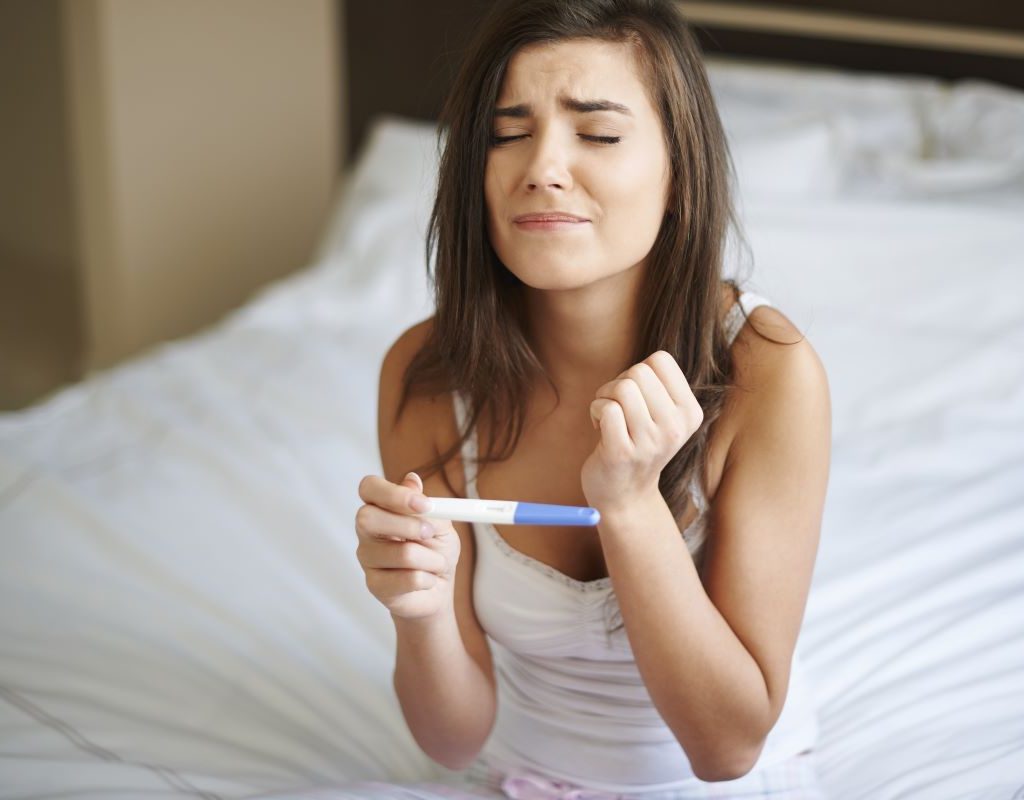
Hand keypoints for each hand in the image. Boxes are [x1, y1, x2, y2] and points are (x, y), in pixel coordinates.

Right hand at [355, 472, 460, 619]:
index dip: (393, 494)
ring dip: (432, 559)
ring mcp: (367, 558)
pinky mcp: (375, 585)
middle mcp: (367, 530)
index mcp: (380, 507)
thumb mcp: (440, 523)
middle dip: (409, 526)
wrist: (439, 588)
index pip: (369, 488)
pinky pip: (408, 579)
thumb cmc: (436, 550)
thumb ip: (426, 506)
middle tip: (430, 534)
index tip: (424, 504)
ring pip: (402, 553)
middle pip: (368, 518)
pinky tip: (427, 579)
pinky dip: (429, 579)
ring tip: (437, 563)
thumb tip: (412, 480)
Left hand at [581, 351, 702, 513]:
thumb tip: (648, 362)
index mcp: (690, 413)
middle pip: (638, 372)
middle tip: (618, 409)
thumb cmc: (638, 443)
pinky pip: (606, 408)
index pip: (660, 360)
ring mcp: (650, 442)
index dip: (639, 371)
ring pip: (622, 388)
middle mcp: (675, 428)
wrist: (626, 496)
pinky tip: (600, 429)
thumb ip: (658, 386)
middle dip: (618, 383)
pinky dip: (595, 411)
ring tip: (609, 418)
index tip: (636, 396)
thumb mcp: (662, 416)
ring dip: (604, 397)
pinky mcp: (623, 453)